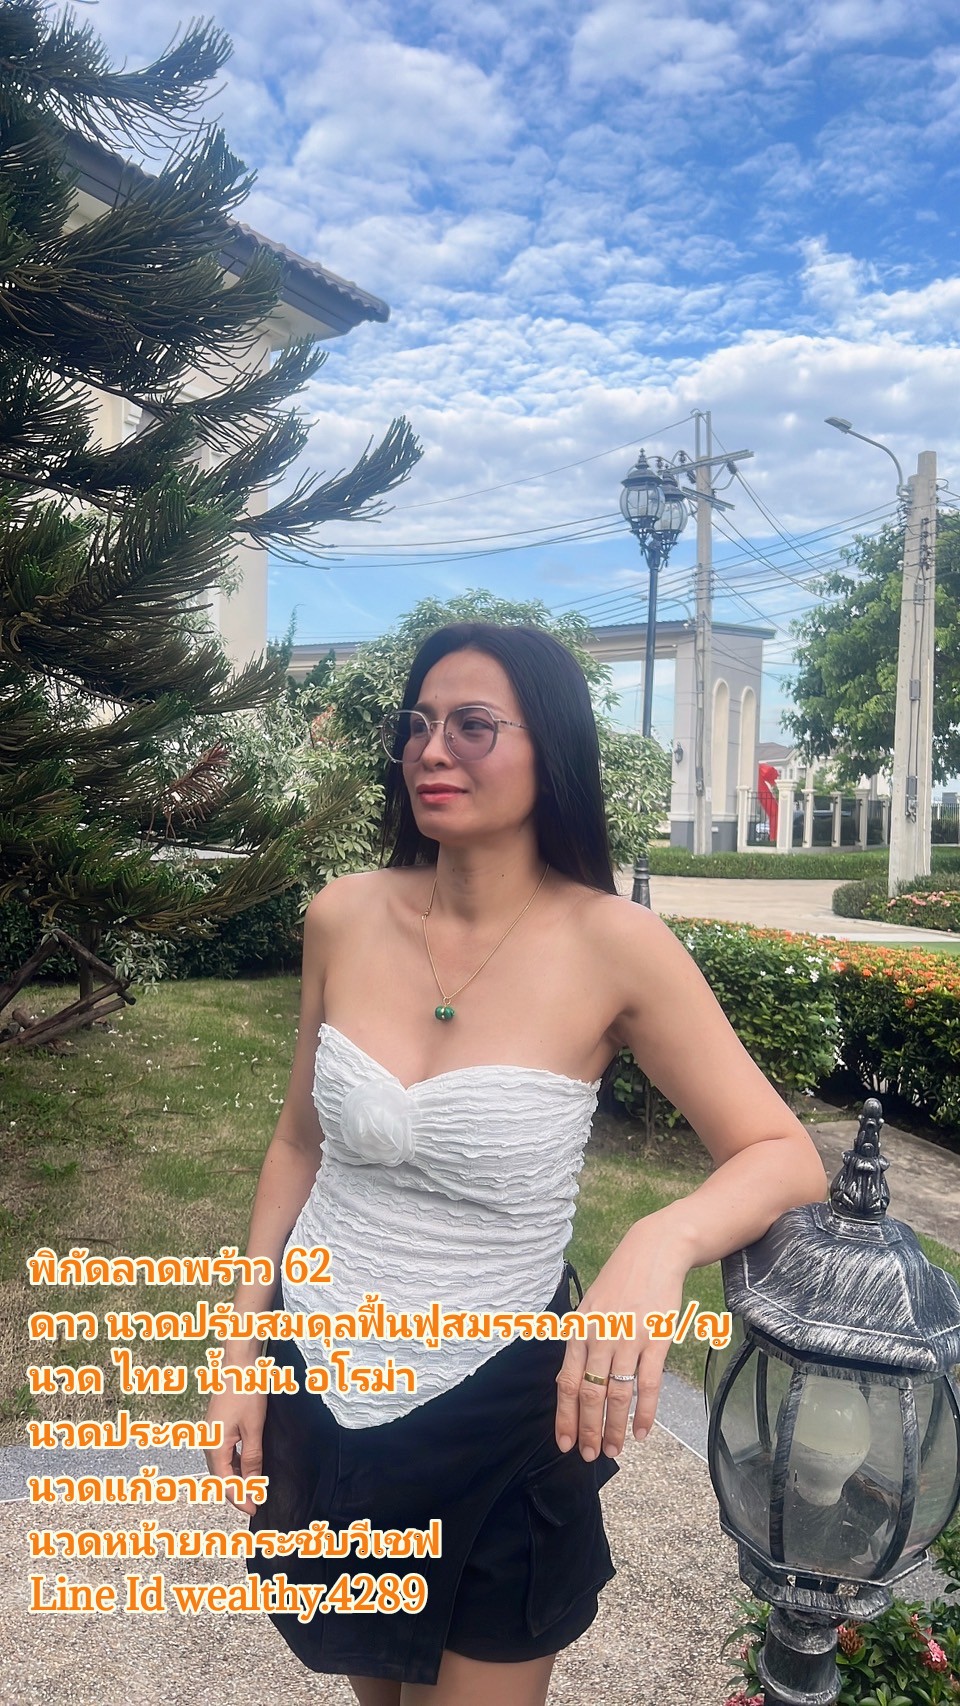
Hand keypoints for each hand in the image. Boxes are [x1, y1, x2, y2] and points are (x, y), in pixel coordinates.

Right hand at [204, 1390, 267, 1515]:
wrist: (239, 1364)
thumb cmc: (245, 1390)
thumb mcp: (253, 1428)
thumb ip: (252, 1457)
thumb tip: (253, 1483)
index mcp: (214, 1445)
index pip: (225, 1483)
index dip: (240, 1498)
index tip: (253, 1509)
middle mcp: (208, 1442)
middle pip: (221, 1477)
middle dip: (237, 1492)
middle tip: (255, 1503)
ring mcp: (212, 1434)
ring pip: (223, 1466)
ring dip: (237, 1478)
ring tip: (254, 1488)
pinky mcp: (218, 1427)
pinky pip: (225, 1453)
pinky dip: (236, 1464)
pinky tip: (248, 1466)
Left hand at [555, 1215, 686, 1460]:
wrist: (654, 1251)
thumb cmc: (620, 1281)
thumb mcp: (591, 1306)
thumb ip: (582, 1341)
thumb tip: (573, 1381)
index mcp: (579, 1329)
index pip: (566, 1382)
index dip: (564, 1416)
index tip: (563, 1443)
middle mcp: (600, 1336)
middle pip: (590, 1393)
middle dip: (588, 1429)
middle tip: (589, 1455)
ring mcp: (628, 1338)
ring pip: (618, 1394)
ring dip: (614, 1427)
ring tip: (614, 1450)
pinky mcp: (656, 1339)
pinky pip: (648, 1384)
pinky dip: (644, 1412)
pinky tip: (641, 1432)